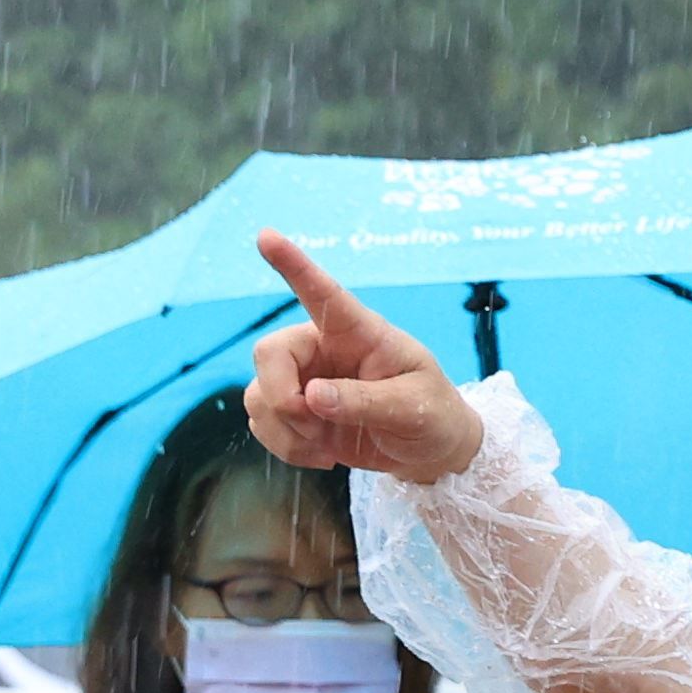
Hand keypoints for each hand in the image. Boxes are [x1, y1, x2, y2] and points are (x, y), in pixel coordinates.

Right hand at [247, 233, 489, 485]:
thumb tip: (313, 397)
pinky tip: (323, 456)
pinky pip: (263, 422)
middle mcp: (324, 349)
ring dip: (284, 429)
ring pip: (258, 394)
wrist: (433, 452)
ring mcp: (307, 380)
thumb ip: (367, 402)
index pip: (323, 293)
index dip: (294, 265)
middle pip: (268, 353)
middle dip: (279, 394)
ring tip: (326, 447)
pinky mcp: (298, 413)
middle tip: (311, 422)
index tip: (267, 236)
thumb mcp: (413, 409)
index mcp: (360, 333)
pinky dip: (285, 446)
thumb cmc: (433, 415)